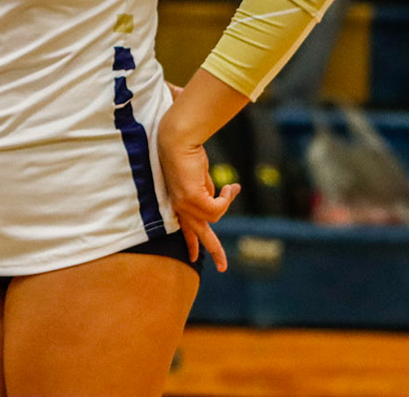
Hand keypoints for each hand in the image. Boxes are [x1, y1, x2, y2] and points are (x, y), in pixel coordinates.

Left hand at [157, 108, 238, 272]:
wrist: (179, 140)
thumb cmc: (188, 155)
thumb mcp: (200, 179)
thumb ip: (205, 192)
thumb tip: (216, 198)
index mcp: (179, 202)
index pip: (185, 228)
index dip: (191, 243)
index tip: (193, 257)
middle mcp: (179, 206)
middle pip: (198, 234)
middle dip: (214, 251)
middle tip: (223, 267)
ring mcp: (184, 203)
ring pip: (214, 218)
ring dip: (226, 203)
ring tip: (230, 188)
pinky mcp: (192, 199)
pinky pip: (218, 209)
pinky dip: (227, 199)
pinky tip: (228, 188)